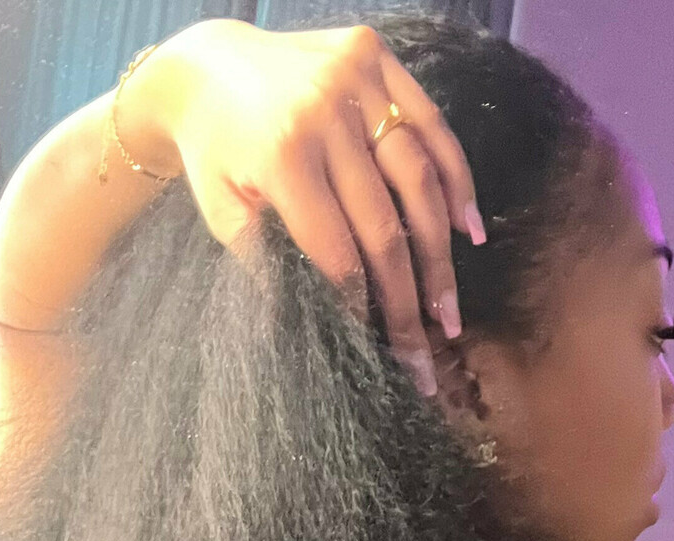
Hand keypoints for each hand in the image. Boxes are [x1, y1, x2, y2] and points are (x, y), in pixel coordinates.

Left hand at [127, 20, 484, 393]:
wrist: (206, 65)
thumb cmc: (214, 151)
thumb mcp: (223, 212)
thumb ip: (264, 261)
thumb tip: (314, 323)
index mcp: (281, 155)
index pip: (335, 248)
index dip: (360, 303)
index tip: (377, 347)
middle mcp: (324, 112)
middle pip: (383, 223)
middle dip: (407, 298)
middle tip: (424, 352)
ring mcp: (354, 78)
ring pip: (418, 177)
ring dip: (441, 251)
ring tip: (448, 311)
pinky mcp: (374, 55)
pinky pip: (431, 122)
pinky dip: (456, 177)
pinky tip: (468, 229)